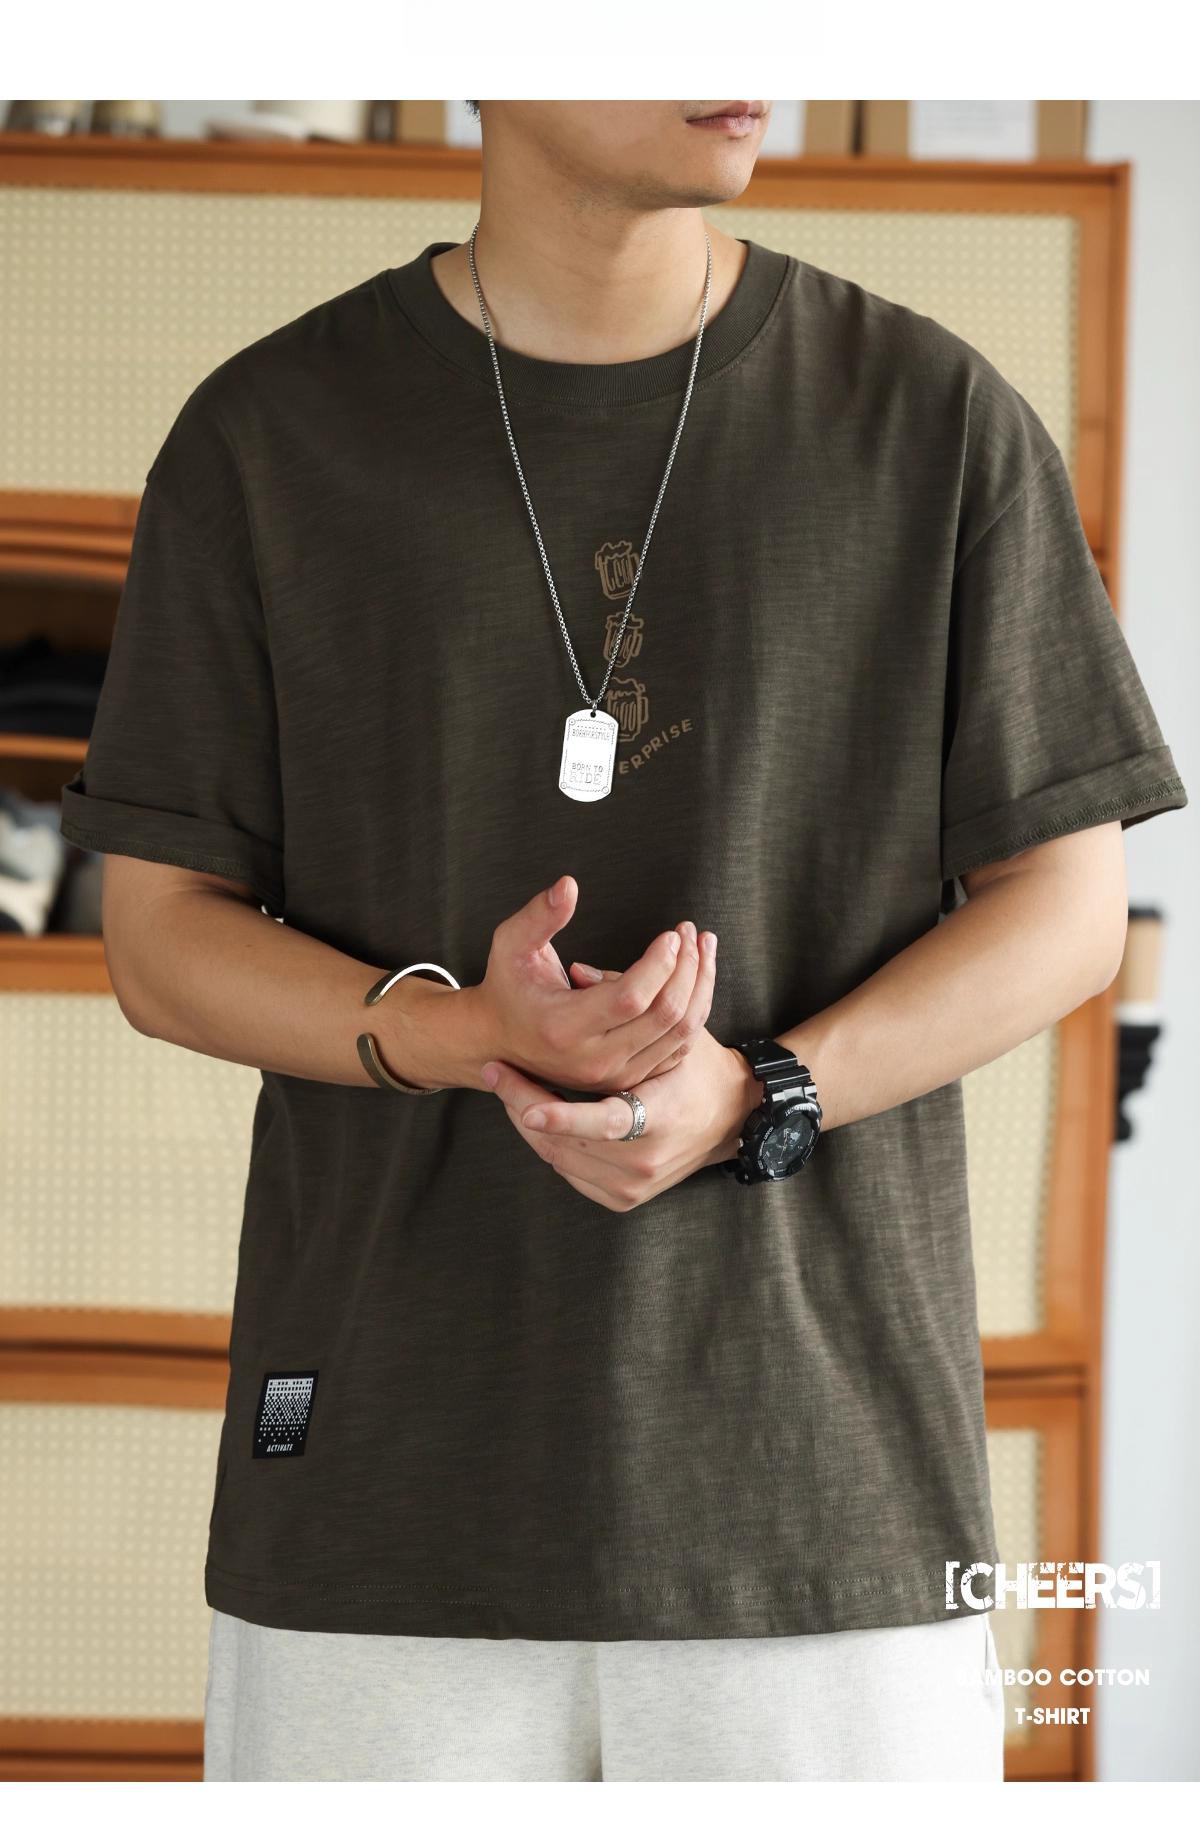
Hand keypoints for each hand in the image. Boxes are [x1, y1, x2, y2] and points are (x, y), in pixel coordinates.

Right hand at [375, 876, 716, 1092]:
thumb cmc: (508, 984)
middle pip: (664, 1016)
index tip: (670, 935)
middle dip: (687, 969)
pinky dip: (694, 1011)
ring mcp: (614, 1075)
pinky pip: (678, 1048)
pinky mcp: (629, 1079)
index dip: (659, 965)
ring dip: (699, 987)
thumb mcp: (511, 945)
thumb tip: (569, 885)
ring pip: (680, 1034)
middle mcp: (592, 1059)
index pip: (630, 998)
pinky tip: (696, 977)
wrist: (500, 1039)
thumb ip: (539, 915)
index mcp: (563, 1027)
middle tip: (689, 933)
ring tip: (702, 948)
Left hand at [481, 1028, 760, 1210]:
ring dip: (529, 1122)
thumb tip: (577, 971)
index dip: (563, 1116)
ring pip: (558, 1157)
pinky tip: (535, 1115)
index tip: (527, 1107)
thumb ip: (626, 1001)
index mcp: (662, 1118)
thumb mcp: (674, 1032)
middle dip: (524, 1104)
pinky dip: (550, 1143)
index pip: (605, 1122)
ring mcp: (632, 1186)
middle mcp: (645, 1161)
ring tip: (508, 1087)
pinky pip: (569, 1173)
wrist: (730, 1120)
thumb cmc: (698, 1069)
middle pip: (565, 1142)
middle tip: (496, 1073)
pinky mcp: (622, 1199)